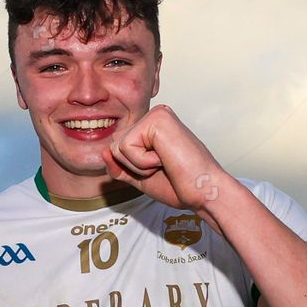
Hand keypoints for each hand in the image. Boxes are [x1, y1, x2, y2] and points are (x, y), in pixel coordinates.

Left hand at [103, 106, 227, 231]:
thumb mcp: (139, 177)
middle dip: (134, 167)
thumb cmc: (178, 185)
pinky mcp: (156, 118)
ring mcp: (156, 115)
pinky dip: (143, 162)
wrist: (202, 192)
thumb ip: (119, 166)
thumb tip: (103, 152)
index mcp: (152, 128)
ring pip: (118, 147)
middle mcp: (154, 116)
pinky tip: (165, 159)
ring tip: (165, 162)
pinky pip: (126, 147)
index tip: (161, 170)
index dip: (132, 169)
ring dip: (139, 166)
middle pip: (115, 147)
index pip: (118, 149)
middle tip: (163, 167)